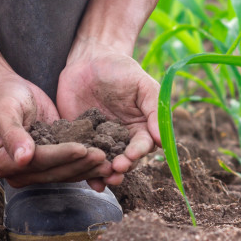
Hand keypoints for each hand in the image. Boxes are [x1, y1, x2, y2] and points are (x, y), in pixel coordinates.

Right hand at [0, 69, 110, 187]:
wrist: (6, 91)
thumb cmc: (3, 96)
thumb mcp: (5, 110)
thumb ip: (13, 134)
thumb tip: (23, 159)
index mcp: (3, 162)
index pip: (38, 162)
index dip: (60, 156)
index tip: (82, 148)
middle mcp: (18, 171)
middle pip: (54, 171)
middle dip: (79, 164)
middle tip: (103, 156)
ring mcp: (34, 169)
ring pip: (64, 173)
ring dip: (87, 168)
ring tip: (108, 161)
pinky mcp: (49, 162)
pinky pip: (69, 166)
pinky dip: (86, 164)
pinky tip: (104, 161)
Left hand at [57, 42, 160, 187]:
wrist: (89, 60)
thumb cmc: (120, 69)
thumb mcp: (142, 84)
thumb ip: (154, 108)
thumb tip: (161, 138)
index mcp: (140, 127)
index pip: (143, 145)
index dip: (138, 152)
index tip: (131, 155)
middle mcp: (122, 138)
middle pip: (125, 160)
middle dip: (122, 167)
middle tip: (115, 170)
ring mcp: (100, 141)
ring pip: (105, 164)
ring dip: (105, 174)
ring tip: (103, 180)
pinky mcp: (79, 140)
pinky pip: (83, 158)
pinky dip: (85, 171)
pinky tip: (87, 181)